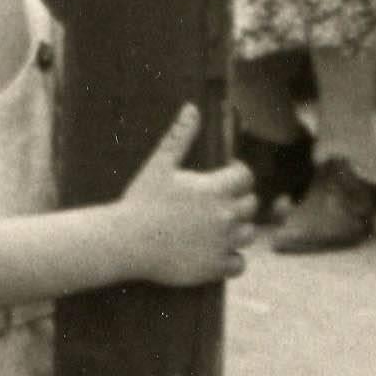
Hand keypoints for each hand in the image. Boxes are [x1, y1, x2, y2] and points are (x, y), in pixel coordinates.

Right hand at [111, 106, 254, 290]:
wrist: (126, 241)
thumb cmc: (141, 200)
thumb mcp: (160, 163)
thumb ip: (181, 136)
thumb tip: (192, 108)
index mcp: (214, 189)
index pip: (246, 177)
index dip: (238, 175)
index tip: (225, 177)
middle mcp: (224, 216)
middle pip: (250, 204)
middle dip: (238, 201)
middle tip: (217, 203)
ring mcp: (222, 243)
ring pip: (248, 234)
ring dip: (238, 229)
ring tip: (218, 227)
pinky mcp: (214, 268)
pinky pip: (240, 264)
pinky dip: (233, 259)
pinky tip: (216, 251)